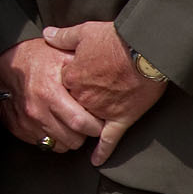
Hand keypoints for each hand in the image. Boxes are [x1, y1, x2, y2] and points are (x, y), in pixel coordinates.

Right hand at [0, 36, 104, 153]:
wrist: (3, 66)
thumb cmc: (33, 59)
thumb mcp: (60, 54)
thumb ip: (83, 64)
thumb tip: (106, 71)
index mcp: (49, 92)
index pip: (81, 123)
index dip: (96, 126)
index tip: (99, 121)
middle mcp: (37, 110)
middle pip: (73, 140)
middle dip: (85, 135)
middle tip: (87, 123)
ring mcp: (27, 122)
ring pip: (60, 146)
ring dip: (69, 138)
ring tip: (70, 123)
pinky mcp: (20, 129)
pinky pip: (44, 144)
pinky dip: (53, 138)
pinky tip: (55, 124)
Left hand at [50, 22, 166, 164]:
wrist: (146, 50)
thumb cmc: (115, 39)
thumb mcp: (84, 32)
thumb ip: (63, 36)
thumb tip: (46, 35)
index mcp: (71, 77)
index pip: (59, 88)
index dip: (63, 87)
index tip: (66, 86)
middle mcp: (83, 97)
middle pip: (71, 107)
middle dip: (72, 107)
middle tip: (77, 106)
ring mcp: (102, 109)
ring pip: (86, 123)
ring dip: (84, 126)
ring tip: (82, 131)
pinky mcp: (122, 118)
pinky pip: (109, 139)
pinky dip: (103, 151)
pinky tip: (96, 161)